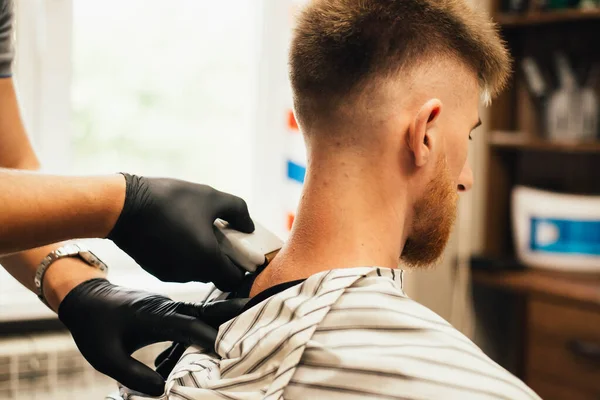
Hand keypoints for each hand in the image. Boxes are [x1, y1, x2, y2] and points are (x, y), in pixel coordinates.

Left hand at [58, 279, 246, 395]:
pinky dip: (213, 319)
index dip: (210, 337)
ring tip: (253, 318)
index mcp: (154, 316)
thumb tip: (163, 390)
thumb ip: (134, 375)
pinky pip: (196, 315)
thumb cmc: (95, 328)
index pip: (189, 326)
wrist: (87, 300)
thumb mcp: (106, 358)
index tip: (230, 350)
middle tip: (259, 313)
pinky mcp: (169, 309)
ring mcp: (170, 306)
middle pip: (206, 310)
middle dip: (232, 314)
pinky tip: (225, 327)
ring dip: (227, 316)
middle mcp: (168, 307)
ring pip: (205, 310)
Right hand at [108, 174, 254, 290]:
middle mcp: (190, 274)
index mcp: (207, 261)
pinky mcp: (155, 270)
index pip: (234, 279)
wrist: (123, 206)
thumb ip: (238, 211)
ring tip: (198, 230)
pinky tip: (178, 233)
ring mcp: (171, 275)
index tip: (240, 249)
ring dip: (202, 256)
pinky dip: (184, 255)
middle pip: (216, 275)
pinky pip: (179, 267)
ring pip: (197, 271)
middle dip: (222, 258)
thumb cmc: (171, 200)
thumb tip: (249, 226)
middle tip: (220, 234)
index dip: (242, 266)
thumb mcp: (211, 197)